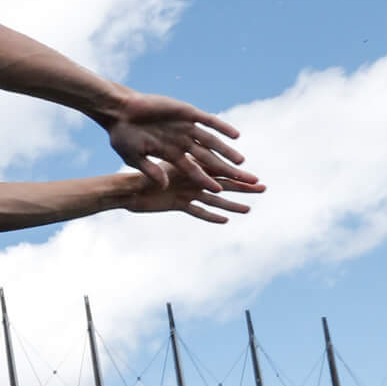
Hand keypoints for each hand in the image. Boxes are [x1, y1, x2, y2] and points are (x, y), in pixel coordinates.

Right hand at [104, 92, 252, 190]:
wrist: (119, 112)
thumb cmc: (123, 137)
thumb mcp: (135, 158)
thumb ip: (151, 170)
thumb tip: (164, 185)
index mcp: (171, 155)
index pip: (193, 170)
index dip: (206, 180)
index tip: (219, 191)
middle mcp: (182, 142)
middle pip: (209, 158)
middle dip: (226, 169)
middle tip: (244, 179)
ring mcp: (186, 127)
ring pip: (212, 141)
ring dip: (226, 151)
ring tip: (241, 162)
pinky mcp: (187, 113)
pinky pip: (209, 121)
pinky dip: (222, 127)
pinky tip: (235, 136)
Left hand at [121, 166, 261, 223]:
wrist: (124, 189)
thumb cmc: (136, 173)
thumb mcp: (151, 167)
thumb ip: (163, 170)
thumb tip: (170, 175)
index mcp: (189, 164)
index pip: (217, 168)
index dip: (235, 172)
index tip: (253, 174)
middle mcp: (191, 179)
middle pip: (221, 182)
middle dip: (241, 186)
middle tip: (262, 188)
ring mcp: (186, 193)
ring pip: (213, 199)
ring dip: (230, 204)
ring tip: (248, 209)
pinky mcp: (178, 205)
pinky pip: (197, 212)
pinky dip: (210, 216)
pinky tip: (225, 220)